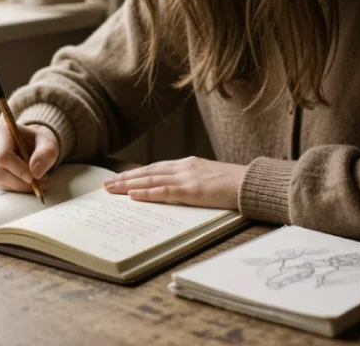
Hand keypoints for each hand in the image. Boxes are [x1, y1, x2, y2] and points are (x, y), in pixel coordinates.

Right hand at [0, 121, 59, 192]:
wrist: (32, 144)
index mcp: (3, 131)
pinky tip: (28, 182)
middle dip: (21, 182)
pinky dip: (16, 187)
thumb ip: (46, 154)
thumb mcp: (49, 144)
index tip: (34, 178)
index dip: (18, 170)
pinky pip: (0, 184)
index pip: (3, 155)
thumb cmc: (39, 142)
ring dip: (20, 186)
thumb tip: (36, 173)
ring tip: (38, 182)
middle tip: (41, 183)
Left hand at [102, 156, 246, 209]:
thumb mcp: (209, 177)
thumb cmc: (234, 184)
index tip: (120, 177)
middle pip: (147, 171)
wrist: (252, 183)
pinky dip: (146, 192)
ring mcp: (187, 177)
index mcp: (188, 164)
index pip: (155, 167)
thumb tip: (177, 189)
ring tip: (111, 189)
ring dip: (128, 184)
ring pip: (151, 179)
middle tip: (106, 184)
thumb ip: (192, 180)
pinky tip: (133, 195)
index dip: (136, 172)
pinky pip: (164, 191)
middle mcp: (184, 167)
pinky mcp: (192, 190)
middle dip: (125, 177)